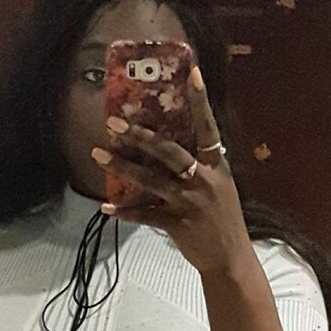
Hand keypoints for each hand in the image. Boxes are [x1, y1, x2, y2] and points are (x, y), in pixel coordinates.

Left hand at [92, 67, 251, 277]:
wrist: (231, 258)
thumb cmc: (224, 219)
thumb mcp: (222, 186)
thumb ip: (201, 165)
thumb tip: (172, 144)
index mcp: (216, 166)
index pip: (209, 127)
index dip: (200, 101)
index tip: (192, 72)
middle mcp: (203, 180)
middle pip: (169, 151)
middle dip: (140, 136)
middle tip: (114, 122)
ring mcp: (189, 203)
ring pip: (150, 181)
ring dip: (122, 167)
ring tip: (99, 154)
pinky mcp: (177, 224)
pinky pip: (146, 215)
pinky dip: (125, 212)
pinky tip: (106, 208)